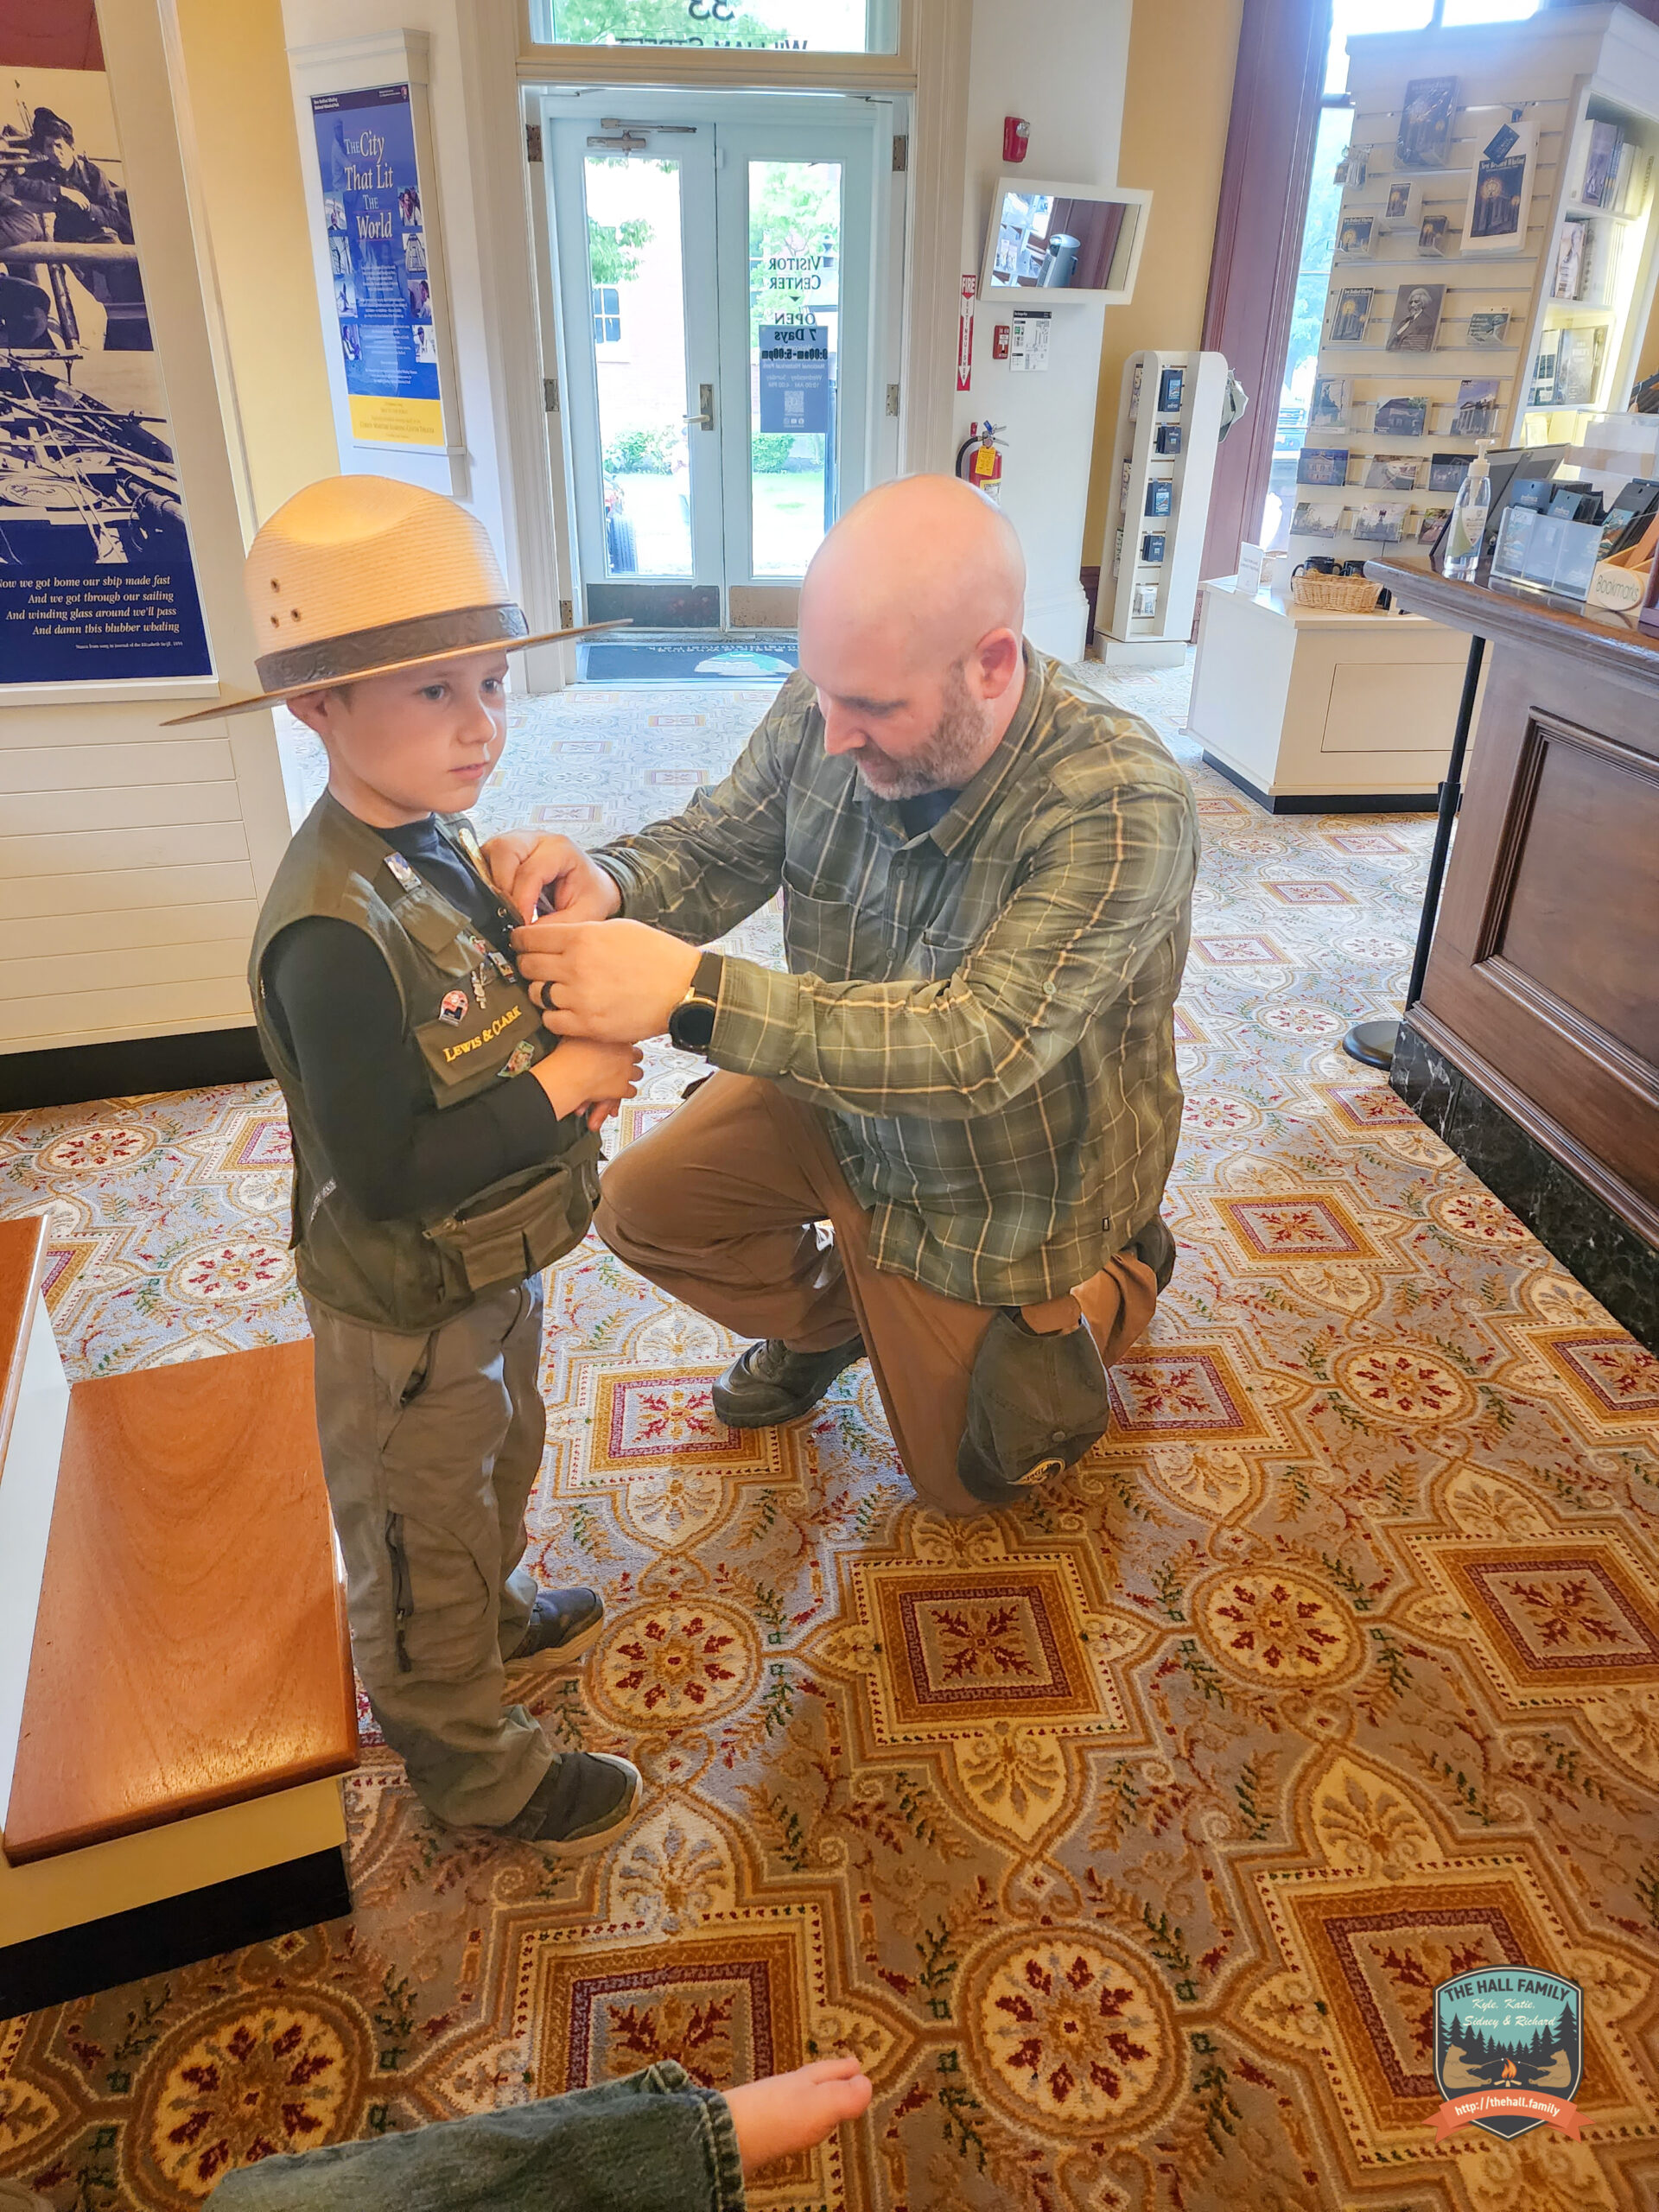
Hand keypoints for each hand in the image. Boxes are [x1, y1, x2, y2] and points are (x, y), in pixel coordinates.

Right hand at [57, 186, 91, 209]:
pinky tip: (82, 209)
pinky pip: (80, 204)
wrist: (69, 192)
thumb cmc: (73, 193)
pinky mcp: (77, 200)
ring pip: (84, 204)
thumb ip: (80, 197)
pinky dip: (81, 207)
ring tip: (86, 208)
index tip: (89, 205)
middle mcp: (81, 197)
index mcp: (82, 195)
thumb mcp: (78, 194)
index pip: (87, 200)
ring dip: (85, 206)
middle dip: (88, 205)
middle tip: (88, 208)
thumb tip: (83, 200)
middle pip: (86, 202)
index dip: (88, 203)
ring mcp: (79, 199)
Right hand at [480, 831, 620, 924]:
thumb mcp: (585, 914)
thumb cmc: (590, 894)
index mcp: (560, 849)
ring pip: (490, 851)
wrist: (593, 885)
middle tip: (509, 912)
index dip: (521, 900)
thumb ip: (556, 925)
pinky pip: (486, 858)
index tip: (521, 923)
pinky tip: (500, 898)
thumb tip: (524, 934)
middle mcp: (536, 839)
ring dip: (492, 881)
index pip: (530, 871)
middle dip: (502, 886)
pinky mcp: (504, 850)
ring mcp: (518, 841)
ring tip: (505, 906)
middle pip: (504, 850)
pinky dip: (488, 879)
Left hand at [513, 918, 699, 1043]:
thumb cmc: (656, 955)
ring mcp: (579, 998)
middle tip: (535, 966)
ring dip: (541, 990)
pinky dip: (554, 1015)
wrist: (682, 989)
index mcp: (582, 937)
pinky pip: (551, 1021)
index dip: (520, 939)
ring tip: (554, 989)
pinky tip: (566, 1009)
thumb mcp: (618, 928)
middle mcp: (575, 967)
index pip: (530, 937)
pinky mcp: (587, 1025)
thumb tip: (556, 936)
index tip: (520, 942)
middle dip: (528, 964)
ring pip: (536, 994)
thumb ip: (583, 931)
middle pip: (527, 966)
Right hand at [530, 1035, 641, 1123]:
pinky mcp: (623, 1088)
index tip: (617, 1047)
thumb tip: (579, 1028)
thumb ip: (584, 1031)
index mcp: (615, 1037)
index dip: (621, 1044)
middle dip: (630, 1059)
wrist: (569, 1075)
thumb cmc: (567, 1056)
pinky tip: (618, 1092)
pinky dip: (625, 1093)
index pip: (628, 1038)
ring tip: (621, 1078)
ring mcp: (626, 1071)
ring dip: (630, 1076)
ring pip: (638, 1074)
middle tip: (622, 1062)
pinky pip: (632, 1091)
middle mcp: (625, 1053)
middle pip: (638, 1055)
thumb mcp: (575, 1034)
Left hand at [723, 2060, 870, 2175]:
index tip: (857, 2064)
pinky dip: (797, 2118)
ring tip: (823, 2103)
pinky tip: (795, 2128)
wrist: (726, 2137)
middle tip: (845, 2077)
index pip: (832, 2069)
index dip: (846, 2068)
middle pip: (814, 2079)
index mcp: (807, 2080)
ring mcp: (772, 2105)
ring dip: (813, 2096)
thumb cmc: (777, 2118)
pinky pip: (786, 2117)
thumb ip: (844, 2097)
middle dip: (830, 2077)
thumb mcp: (819, 2106)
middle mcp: (789, 2087)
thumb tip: (867, 2083)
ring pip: (799, 2096)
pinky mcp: (759, 2128)